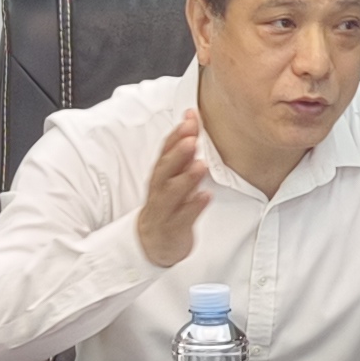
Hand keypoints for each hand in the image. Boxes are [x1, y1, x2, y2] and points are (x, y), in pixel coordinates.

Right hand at [136, 111, 214, 268]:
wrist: (153, 241)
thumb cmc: (167, 204)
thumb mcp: (173, 177)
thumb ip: (183, 153)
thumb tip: (193, 121)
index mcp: (161, 175)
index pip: (166, 151)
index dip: (177, 134)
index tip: (190, 118)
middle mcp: (159, 190)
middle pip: (165, 169)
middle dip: (178, 152)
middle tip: (191, 138)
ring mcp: (165, 209)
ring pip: (172, 193)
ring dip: (186, 178)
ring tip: (201, 165)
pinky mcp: (173, 228)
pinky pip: (183, 218)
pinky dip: (194, 206)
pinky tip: (205, 196)